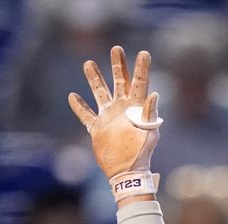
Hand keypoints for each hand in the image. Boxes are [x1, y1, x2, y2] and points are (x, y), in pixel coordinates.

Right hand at [68, 46, 161, 178]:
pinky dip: (79, 106)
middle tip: (116, 49)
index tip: (144, 53)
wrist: (127, 171)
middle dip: (118, 65)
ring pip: (100, 92)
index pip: (140, 83)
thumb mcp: (149, 133)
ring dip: (94, 79)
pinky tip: (73, 96)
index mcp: (136, 107)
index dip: (141, 68)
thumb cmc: (142, 153)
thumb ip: (149, 113)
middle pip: (120, 81)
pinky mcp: (97, 128)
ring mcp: (109, 117)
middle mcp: (122, 108)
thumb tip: (154, 94)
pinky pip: (86, 115)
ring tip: (88, 63)